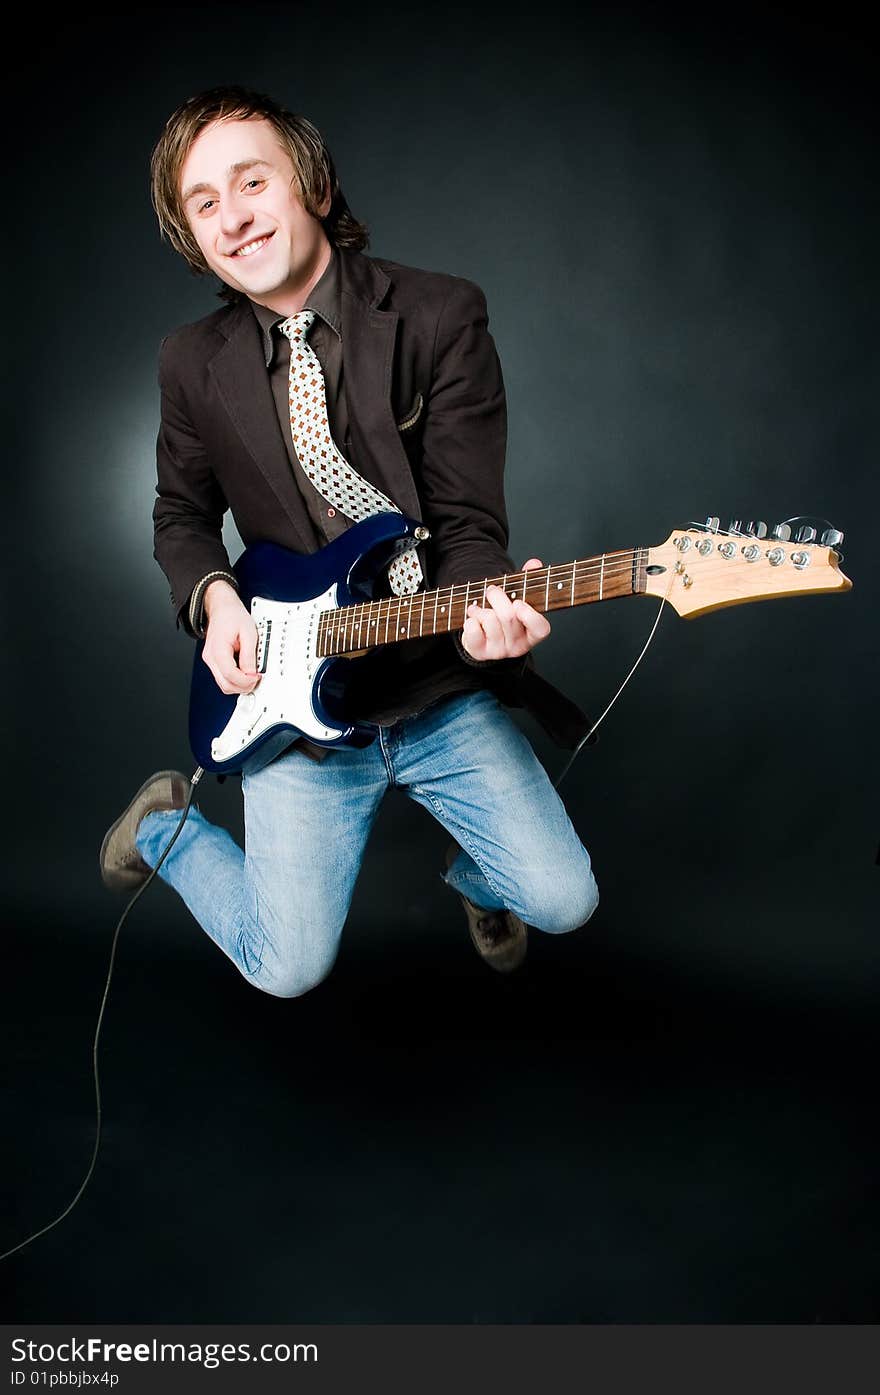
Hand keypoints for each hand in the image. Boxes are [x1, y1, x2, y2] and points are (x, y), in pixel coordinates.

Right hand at [202, 580, 260, 694]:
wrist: (222, 608)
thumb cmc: (232, 616)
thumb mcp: (248, 632)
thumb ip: (249, 655)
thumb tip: (252, 673)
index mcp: (218, 649)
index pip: (230, 675)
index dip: (246, 680)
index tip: (257, 677)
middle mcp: (210, 657)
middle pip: (225, 685)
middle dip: (243, 687)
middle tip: (256, 680)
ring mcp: (210, 660)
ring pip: (224, 684)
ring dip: (239, 685)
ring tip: (251, 676)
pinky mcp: (214, 662)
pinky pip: (224, 677)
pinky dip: (235, 679)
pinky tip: (244, 672)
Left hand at [461, 558, 550, 660]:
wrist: (483, 643)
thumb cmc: (503, 619)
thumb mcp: (516, 601)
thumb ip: (527, 581)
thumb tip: (534, 563)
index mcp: (532, 634)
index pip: (541, 629)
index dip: (529, 615)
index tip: (518, 602)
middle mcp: (518, 646)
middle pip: (508, 617)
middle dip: (497, 597)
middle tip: (492, 590)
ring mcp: (498, 651)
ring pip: (489, 620)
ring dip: (481, 608)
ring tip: (479, 608)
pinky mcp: (480, 652)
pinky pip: (472, 629)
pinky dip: (470, 619)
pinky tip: (473, 619)